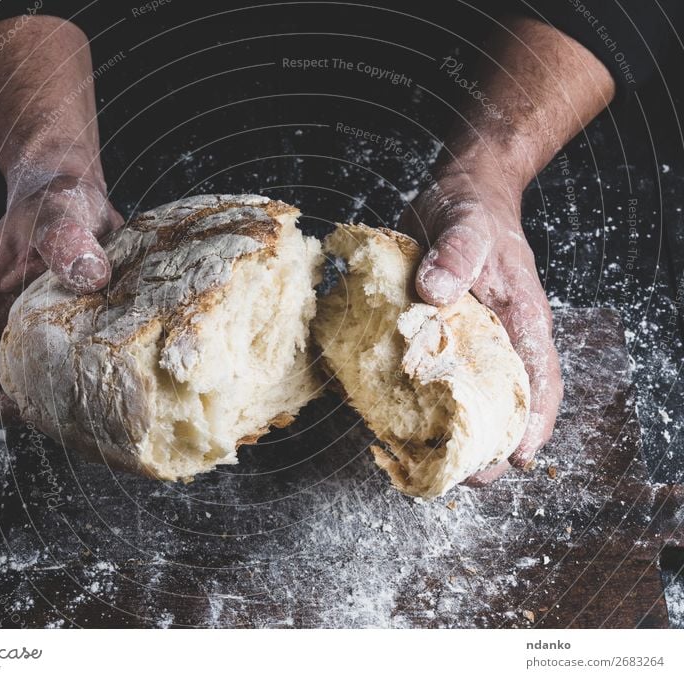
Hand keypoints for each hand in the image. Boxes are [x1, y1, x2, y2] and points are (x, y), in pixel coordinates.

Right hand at [0, 172, 123, 421]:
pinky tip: (127, 377)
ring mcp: (43, 331)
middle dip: (41, 410)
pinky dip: (100, 375)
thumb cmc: (53, 202)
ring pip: (48, 383)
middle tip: (82, 418)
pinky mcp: (76, 329)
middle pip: (13, 390)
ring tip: (107, 406)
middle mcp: (11, 327)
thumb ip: (65, 239)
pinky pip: (82, 364)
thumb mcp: (56, 213)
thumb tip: (89, 275)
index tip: (28, 411)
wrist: (76, 195)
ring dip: (72, 397)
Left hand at [398, 169, 562, 482]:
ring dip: (459, 432)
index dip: (534, 422)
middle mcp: (502, 336)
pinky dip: (427, 401)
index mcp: (521, 317)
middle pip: (508, 401)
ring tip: (434, 465)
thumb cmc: (472, 208)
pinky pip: (440, 375)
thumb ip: (454, 254)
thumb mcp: (465, 224)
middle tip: (466, 478)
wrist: (459, 192)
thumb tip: (434, 294)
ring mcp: (473, 338)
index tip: (517, 458)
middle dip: (492, 444)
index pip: (540, 377)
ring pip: (475, 396)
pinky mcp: (444, 334)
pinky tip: (403, 421)